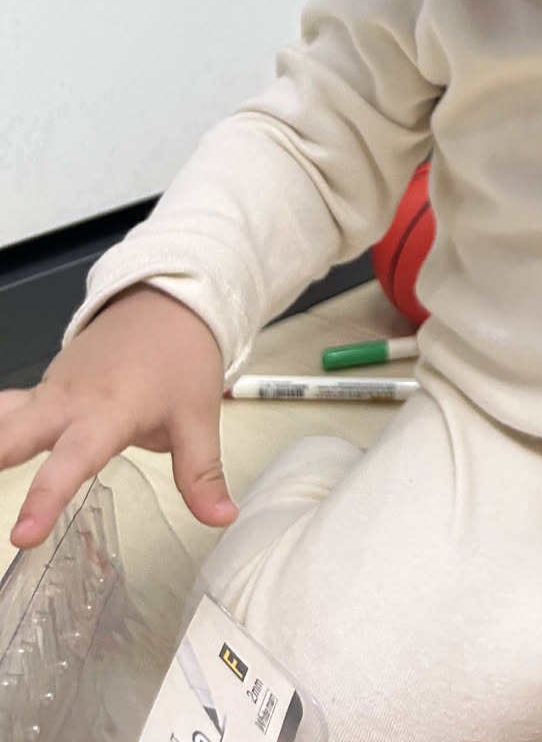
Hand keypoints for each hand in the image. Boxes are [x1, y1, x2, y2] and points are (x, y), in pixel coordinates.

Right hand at [0, 284, 237, 548]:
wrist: (168, 302)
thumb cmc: (181, 357)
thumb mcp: (198, 416)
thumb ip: (201, 473)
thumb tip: (222, 516)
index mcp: (110, 410)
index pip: (73, 460)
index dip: (47, 497)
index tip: (22, 536)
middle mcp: (69, 401)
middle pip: (13, 434)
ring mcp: (50, 392)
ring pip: (1, 419)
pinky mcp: (41, 390)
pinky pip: (5, 410)